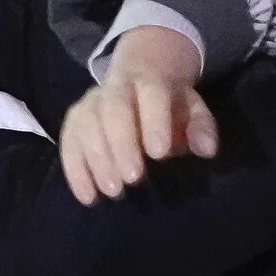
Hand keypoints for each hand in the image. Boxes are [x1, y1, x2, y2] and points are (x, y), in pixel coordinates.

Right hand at [60, 25, 212, 204]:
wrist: (139, 78)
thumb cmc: (170, 104)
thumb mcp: (193, 109)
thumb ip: (201, 127)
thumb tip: (206, 149)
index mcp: (149, 81)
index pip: (151, 95)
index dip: (154, 122)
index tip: (159, 154)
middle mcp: (115, 88)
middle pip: (114, 110)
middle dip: (122, 145)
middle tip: (133, 179)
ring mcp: (90, 103)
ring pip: (87, 125)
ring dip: (98, 160)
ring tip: (113, 191)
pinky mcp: (74, 121)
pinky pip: (69, 143)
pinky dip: (75, 171)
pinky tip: (87, 196)